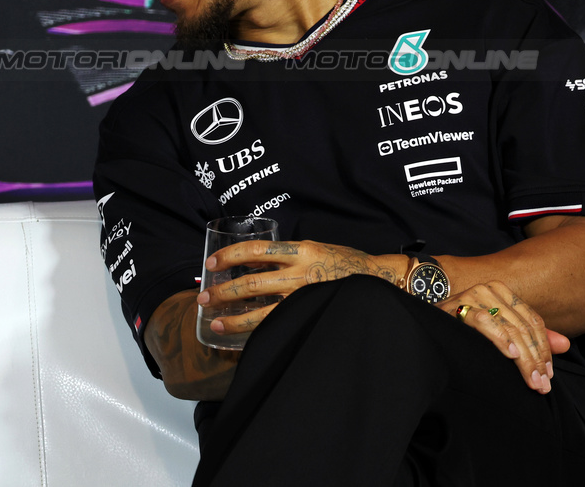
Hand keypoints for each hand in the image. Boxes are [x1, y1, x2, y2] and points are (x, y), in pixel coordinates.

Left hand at [196, 240, 404, 335]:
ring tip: (215, 323)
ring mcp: (306, 298)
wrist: (381, 280)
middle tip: (203, 297)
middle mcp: (300, 274)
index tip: (210, 263)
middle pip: (252, 284)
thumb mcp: (313, 247)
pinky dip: (258, 331)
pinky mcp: (312, 315)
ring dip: (235, 318)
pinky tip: (243, 337)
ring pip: (262, 312)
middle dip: (223, 292)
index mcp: (300, 250)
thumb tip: (249, 263)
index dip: (229, 256)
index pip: (255, 251)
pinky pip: (279, 325)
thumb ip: (284, 256)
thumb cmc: (345, 262)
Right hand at [440, 280, 568, 393]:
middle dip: (536, 359)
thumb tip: (565, 345)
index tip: (549, 375)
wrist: (424, 326)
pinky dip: (500, 339)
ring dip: (523, 357)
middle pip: (523, 327)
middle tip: (542, 384)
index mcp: (501, 292)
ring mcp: (472, 295)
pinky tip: (510, 355)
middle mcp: (488, 289)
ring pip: (509, 327)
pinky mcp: (457, 306)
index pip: (533, 321)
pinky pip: (484, 321)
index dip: (545, 350)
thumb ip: (531, 338)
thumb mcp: (502, 333)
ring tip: (531, 380)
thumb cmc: (463, 331)